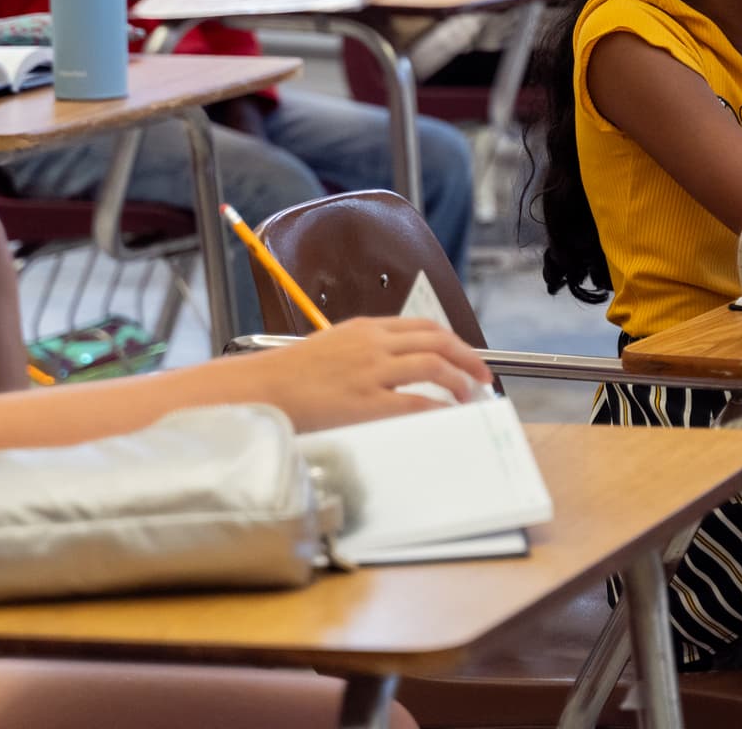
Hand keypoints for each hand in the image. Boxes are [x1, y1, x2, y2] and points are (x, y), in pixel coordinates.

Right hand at [256, 317, 494, 431]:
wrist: (259, 389)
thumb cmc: (288, 376)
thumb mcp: (330, 349)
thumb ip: (362, 353)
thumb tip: (392, 368)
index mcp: (365, 329)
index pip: (423, 327)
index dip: (453, 342)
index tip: (466, 356)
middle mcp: (373, 345)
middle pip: (437, 341)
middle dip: (467, 358)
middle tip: (482, 376)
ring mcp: (370, 372)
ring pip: (433, 365)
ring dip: (458, 380)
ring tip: (468, 396)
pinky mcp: (364, 401)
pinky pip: (415, 401)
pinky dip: (438, 407)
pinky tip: (446, 415)